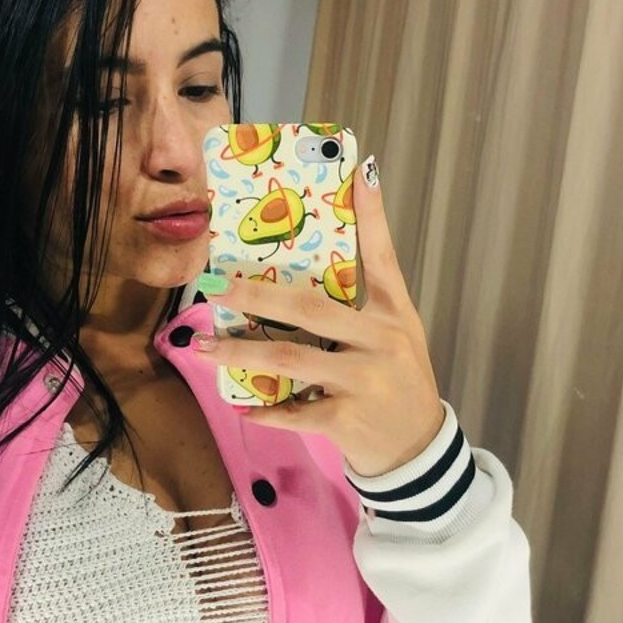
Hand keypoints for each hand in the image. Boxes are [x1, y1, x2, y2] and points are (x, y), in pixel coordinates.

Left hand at [191, 155, 445, 477]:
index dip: (372, 216)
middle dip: (256, 295)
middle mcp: (380, 342)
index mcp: (392, 314)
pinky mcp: (346, 420)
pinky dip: (267, 412)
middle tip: (215, 285)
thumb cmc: (398, 383)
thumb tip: (325, 259)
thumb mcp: (396, 334)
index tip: (358, 173)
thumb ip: (366, 299)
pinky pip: (295, 412)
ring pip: (290, 360)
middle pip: (310, 310)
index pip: (382, 257)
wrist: (418, 449)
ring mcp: (363, 381)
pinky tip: (244, 408)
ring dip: (241, 353)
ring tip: (204, 348)